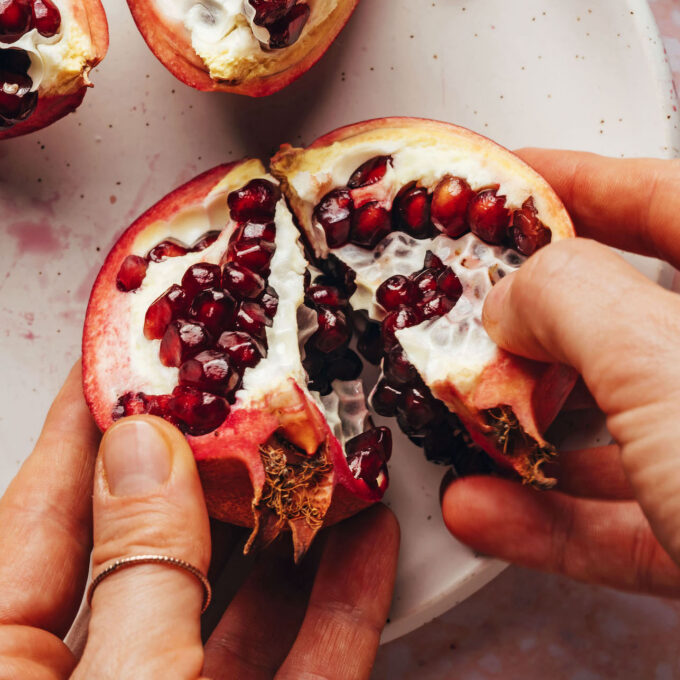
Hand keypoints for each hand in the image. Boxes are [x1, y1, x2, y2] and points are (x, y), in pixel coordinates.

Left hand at [0, 363, 398, 678]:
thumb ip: (139, 570)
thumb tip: (144, 448)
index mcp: (9, 672)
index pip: (38, 516)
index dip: (80, 430)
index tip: (119, 363)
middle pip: (150, 553)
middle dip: (206, 473)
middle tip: (239, 400)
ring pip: (234, 612)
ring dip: (287, 536)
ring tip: (320, 458)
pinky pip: (299, 672)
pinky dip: (338, 613)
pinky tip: (367, 548)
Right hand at [442, 150, 679, 595]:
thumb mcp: (668, 366)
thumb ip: (572, 303)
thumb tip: (513, 297)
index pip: (660, 197)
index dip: (571, 181)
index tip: (507, 182)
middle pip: (626, 318)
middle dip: (534, 327)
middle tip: (476, 324)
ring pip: (618, 424)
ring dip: (528, 435)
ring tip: (471, 427)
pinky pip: (623, 514)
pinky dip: (550, 517)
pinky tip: (491, 512)